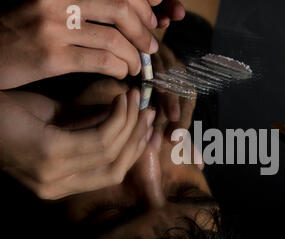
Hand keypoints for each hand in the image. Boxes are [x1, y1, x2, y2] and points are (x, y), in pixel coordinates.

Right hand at [0, 0, 183, 88]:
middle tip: (151, 45)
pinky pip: (100, 61)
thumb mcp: (47, 6)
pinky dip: (119, 68)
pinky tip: (122, 73)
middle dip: (143, 29)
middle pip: (119, 9)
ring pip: (113, 39)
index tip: (153, 16)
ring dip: (134, 55)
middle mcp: (56, 1)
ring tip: (137, 65)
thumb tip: (123, 13)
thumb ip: (82, 6)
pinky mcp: (52, 57)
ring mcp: (53, 28)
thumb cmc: (18, 30)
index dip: (141, 2)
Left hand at [0, 86, 155, 199]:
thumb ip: (88, 127)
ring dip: (130, 124)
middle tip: (149, 111)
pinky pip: (99, 138)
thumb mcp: (55, 123)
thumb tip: (128, 118)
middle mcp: (57, 186)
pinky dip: (116, 118)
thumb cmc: (8, 114)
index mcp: (57, 185)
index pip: (111, 174)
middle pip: (116, 169)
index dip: (135, 151)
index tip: (149, 128)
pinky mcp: (51, 154)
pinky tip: (120, 100)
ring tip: (137, 100)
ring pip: (112, 153)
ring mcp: (53, 174)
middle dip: (137, 139)